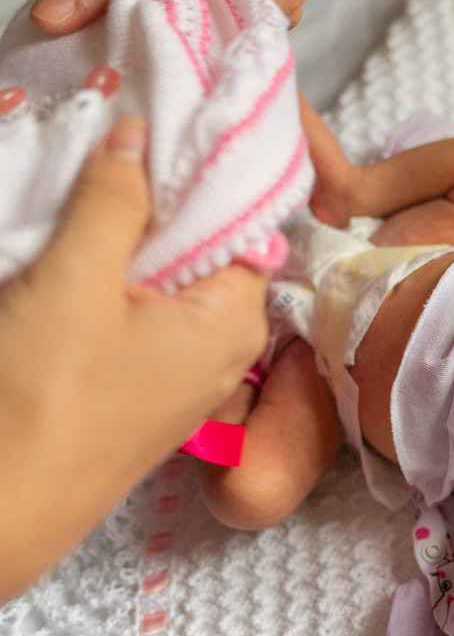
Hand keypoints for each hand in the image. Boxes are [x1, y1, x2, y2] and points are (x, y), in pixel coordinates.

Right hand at [0, 119, 267, 600]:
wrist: (7, 507)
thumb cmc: (46, 395)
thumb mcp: (76, 280)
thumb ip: (114, 202)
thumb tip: (140, 134)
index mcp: (236, 320)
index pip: (247, 225)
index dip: (211, 176)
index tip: (174, 128)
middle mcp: (230, 352)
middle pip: (211, 255)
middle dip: (169, 206)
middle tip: (123, 150)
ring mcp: (190, 379)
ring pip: (176, 288)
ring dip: (139, 245)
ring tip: (97, 197)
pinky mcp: (150, 396)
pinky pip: (152, 322)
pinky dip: (125, 287)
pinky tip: (87, 262)